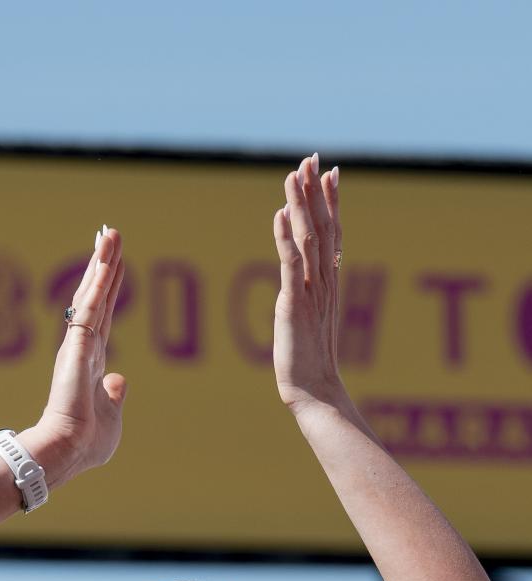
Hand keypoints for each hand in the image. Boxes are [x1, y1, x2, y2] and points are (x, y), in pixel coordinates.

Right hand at [23, 228, 126, 488]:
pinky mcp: (77, 347)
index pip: (104, 318)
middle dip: (104, 266)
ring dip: (102, 264)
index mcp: (91, 364)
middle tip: (109, 234)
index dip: (109, 290)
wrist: (68, 451)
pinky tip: (107, 261)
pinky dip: (99, 285)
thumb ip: (115, 396)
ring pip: (92, 296)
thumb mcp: (111, 416)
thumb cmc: (87, 444)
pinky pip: (91, 310)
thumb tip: (120, 380)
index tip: (115, 265)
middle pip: (96, 298)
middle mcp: (83, 349)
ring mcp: (79, 346)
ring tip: (109, 233)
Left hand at [272, 154, 345, 415]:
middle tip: (312, 158)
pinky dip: (284, 238)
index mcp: (328, 283)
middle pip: (322, 227)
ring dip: (300, 205)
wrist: (314, 391)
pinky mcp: (294, 304)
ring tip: (295, 173)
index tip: (329, 172)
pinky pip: (290, 264)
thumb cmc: (310, 361)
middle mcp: (323, 281)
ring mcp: (311, 291)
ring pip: (308, 238)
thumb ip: (308, 293)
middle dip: (316, 192)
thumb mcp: (310, 319)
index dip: (331, 202)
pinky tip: (279, 214)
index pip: (332, 233)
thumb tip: (302, 275)